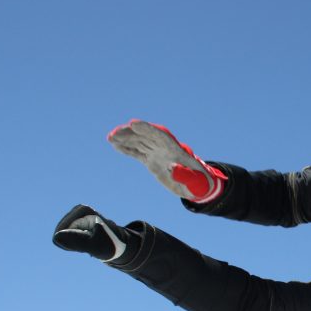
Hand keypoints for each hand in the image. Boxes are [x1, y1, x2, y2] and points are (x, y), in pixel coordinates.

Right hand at [53, 205, 138, 263]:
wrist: (122, 245)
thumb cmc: (110, 245)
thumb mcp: (95, 246)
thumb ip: (78, 241)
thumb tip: (57, 237)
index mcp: (82, 210)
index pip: (61, 234)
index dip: (72, 244)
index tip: (92, 241)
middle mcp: (79, 209)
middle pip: (60, 234)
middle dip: (74, 242)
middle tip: (92, 242)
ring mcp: (77, 216)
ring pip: (62, 237)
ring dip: (76, 244)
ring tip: (91, 241)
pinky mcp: (77, 222)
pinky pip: (66, 238)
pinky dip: (76, 243)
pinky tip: (89, 241)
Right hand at [108, 120, 226, 202]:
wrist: (198, 186)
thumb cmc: (200, 185)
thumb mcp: (197, 183)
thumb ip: (187, 176)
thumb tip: (173, 169)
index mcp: (177, 151)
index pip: (161, 135)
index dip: (147, 128)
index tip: (134, 123)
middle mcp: (166, 149)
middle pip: (147, 136)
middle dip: (132, 133)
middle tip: (115, 133)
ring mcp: (158, 153)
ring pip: (140, 142)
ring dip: (125, 138)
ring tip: (110, 138)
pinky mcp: (152, 160)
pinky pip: (137, 152)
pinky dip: (127, 148)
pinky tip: (115, 145)